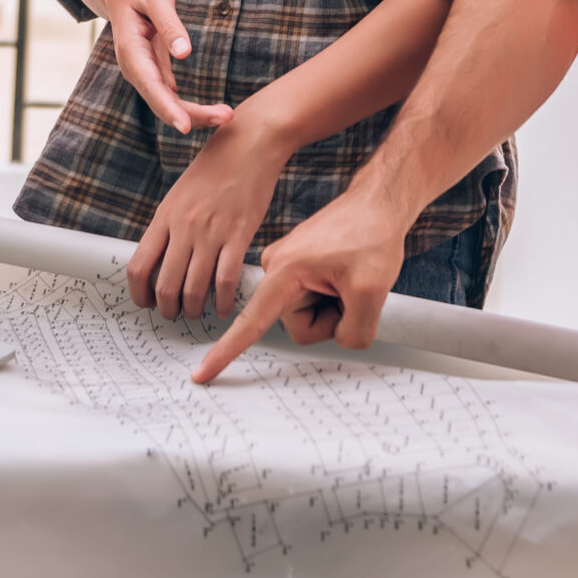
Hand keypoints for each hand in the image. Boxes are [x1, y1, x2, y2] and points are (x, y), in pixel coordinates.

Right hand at [103, 0, 231, 134]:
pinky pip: (171, 97)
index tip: (185, 126)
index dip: (168, 108)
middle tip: (227, 116)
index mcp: (131, 52)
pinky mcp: (154, 73)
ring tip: (226, 115)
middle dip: (192, 115)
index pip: (150, 86)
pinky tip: (212, 112)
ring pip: (167, 104)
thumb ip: (170, 25)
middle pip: (162, 102)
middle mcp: (135, 69)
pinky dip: (190, 108)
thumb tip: (184, 53)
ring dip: (195, 115)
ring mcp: (144, 73)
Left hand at [127, 114, 285, 321]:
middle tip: (174, 314)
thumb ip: (171, 225)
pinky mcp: (239, 234)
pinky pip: (225, 281)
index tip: (147, 302)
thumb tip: (162, 259)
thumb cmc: (216, 166)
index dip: (139, 293)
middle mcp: (184, 226)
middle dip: (167, 309)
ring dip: (194, 309)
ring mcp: (211, 231)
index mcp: (165, 215)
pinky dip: (221, 302)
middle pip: (165, 285)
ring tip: (197, 313)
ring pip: (194, 289)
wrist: (250, 143)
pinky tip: (222, 307)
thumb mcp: (181, 193)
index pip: (138, 266)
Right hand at [191, 184, 409, 383]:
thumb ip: (354, 331)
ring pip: (307, 316)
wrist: (377, 203)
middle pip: (297, 325)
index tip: (200, 374)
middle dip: (329, 320)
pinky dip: (333, 298)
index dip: (226, 351)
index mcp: (284, 270)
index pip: (252, 321)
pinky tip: (346, 276)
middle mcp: (277, 268)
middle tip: (353, 292)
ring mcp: (287, 268)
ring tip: (350, 279)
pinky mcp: (299, 269)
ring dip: (333, 308)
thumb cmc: (372, 234)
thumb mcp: (372, 289)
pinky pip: (311, 301)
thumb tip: (342, 339)